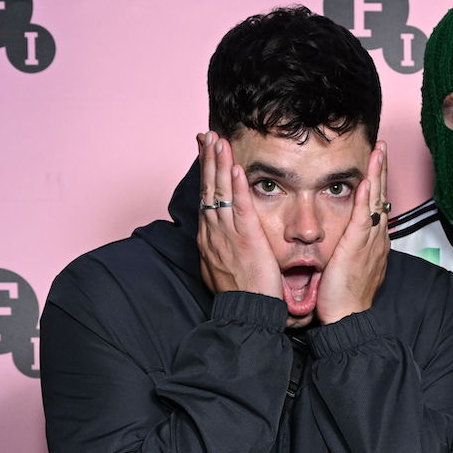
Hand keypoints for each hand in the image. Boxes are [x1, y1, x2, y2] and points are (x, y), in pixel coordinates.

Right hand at [195, 131, 283, 298]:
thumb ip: (222, 251)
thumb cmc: (241, 296)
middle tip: (207, 136)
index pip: (206, 199)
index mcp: (209, 240)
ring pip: (219, 193)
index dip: (206, 174)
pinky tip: (235, 168)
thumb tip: (220, 243)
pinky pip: (240, 208)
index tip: (206, 153)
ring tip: (218, 141)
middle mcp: (213, 234)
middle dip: (208, 160)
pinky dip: (236, 187)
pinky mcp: (246, 240)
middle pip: (208, 189)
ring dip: (219, 164)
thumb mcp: (223, 269)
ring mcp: (227, 236)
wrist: (245, 316)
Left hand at [315, 141, 388, 324]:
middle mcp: (376, 239)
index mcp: (374, 242)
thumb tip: (346, 239)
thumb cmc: (345, 297)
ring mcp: (370, 242)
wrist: (348, 317)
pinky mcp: (358, 247)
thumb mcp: (350, 266)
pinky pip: (363, 218)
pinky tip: (367, 181)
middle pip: (381, 197)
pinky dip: (366, 199)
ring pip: (376, 202)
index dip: (378, 182)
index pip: (377, 205)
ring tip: (378, 152)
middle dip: (382, 170)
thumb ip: (350, 248)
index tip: (376, 164)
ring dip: (377, 175)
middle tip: (382, 147)